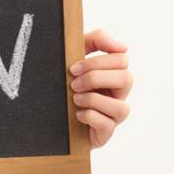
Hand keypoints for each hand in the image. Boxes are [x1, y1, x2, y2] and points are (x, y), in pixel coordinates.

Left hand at [69, 27, 132, 148]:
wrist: (46, 115)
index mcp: (112, 74)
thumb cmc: (64, 82)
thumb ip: (97, 40)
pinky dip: (89, 116)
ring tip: (75, 99)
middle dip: (95, 78)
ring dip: (93, 99)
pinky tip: (77, 114)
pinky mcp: (104, 132)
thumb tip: (123, 46)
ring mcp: (113, 115)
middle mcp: (117, 94)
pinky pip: (107, 125)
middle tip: (73, 83)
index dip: (97, 62)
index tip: (73, 68)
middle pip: (126, 79)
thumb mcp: (75, 54)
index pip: (122, 59)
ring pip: (122, 107)